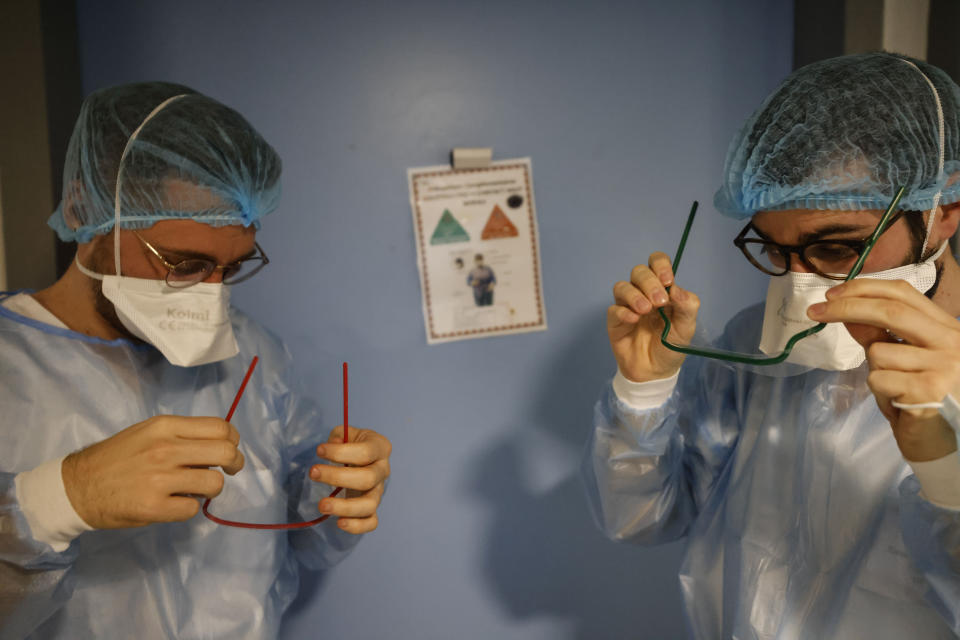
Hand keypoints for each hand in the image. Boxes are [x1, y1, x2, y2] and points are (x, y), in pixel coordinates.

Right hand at [62, 416, 243, 528]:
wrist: (76, 487)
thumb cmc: (116, 458)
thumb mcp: (148, 433)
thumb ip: (182, 435)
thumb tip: (221, 444)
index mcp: (165, 427)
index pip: (220, 428)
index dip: (232, 440)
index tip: (228, 450)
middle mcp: (165, 449)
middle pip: (226, 453)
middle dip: (234, 464)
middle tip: (227, 471)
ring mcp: (159, 479)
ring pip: (215, 483)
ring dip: (211, 489)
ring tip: (195, 489)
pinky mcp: (153, 507)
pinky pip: (193, 508)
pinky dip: (189, 507)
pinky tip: (175, 503)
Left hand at [310, 426, 391, 533]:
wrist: (361, 459)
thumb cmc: (352, 444)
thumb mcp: (346, 434)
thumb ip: (339, 436)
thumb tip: (334, 445)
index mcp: (380, 447)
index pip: (365, 452)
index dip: (341, 452)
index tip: (319, 450)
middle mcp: (383, 470)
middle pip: (368, 478)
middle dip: (337, 476)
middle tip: (313, 472)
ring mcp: (379, 492)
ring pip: (369, 505)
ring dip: (345, 506)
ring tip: (322, 505)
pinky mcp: (372, 509)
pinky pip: (371, 522)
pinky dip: (357, 526)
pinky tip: (339, 523)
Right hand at [608, 251, 699, 381]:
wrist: (656, 372)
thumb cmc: (671, 346)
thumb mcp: (687, 328)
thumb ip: (687, 306)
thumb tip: (676, 289)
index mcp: (662, 289)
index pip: (656, 263)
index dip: (660, 265)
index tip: (667, 280)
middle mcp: (643, 293)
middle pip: (639, 272)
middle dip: (649, 283)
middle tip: (660, 302)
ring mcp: (627, 306)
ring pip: (622, 286)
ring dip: (635, 295)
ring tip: (645, 310)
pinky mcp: (615, 321)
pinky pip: (614, 309)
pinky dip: (624, 312)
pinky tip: (634, 320)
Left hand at [809, 279, 959, 460]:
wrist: (942, 440)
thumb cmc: (919, 396)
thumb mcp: (898, 358)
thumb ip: (876, 334)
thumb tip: (843, 310)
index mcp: (947, 327)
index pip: (903, 293)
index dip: (864, 289)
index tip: (831, 294)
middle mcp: (952, 341)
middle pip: (891, 311)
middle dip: (847, 308)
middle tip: (815, 312)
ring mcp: (945, 365)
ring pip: (878, 352)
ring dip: (873, 371)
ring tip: (894, 389)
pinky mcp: (930, 390)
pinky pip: (878, 379)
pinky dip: (879, 392)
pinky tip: (898, 403)